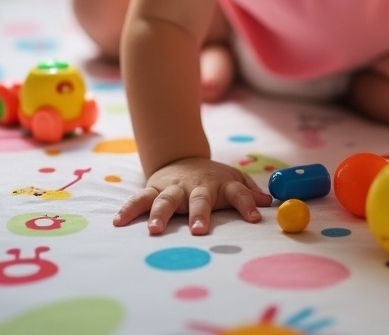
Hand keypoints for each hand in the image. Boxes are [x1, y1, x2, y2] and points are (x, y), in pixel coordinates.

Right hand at [113, 157, 273, 234]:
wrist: (182, 158)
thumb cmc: (212, 178)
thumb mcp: (233, 180)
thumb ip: (249, 192)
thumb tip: (269, 202)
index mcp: (220, 184)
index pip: (238, 193)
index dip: (247, 204)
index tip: (255, 218)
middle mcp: (196, 186)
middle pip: (199, 199)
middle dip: (199, 214)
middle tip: (199, 231)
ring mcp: (174, 187)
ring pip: (167, 199)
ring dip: (161, 213)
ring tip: (155, 230)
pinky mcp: (154, 189)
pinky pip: (140, 199)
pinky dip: (130, 209)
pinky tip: (119, 221)